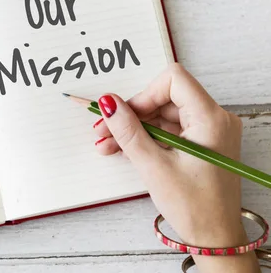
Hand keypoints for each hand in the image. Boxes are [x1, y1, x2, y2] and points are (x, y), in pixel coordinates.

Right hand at [93, 63, 259, 272]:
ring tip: (109, 144)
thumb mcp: (153, 166)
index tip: (123, 114)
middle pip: (164, 98)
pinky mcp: (201, 143)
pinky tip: (124, 149)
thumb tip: (109, 103)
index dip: (144, 94)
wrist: (214, 238)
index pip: (173, 80)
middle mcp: (214, 119)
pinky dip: (147, 138)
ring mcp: (208, 131)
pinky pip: (169, 130)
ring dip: (134, 128)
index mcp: (210, 119)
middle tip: (104, 130)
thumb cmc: (195, 207)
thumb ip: (128, 131)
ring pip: (163, 115)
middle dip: (132, 114)